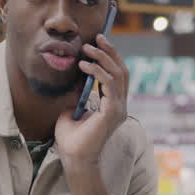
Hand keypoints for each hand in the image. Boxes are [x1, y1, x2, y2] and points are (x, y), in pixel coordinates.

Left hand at [55, 33, 128, 169]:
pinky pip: (109, 85)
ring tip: (87, 48)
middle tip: (97, 37)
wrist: (73, 158)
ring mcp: (118, 109)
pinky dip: (97, 72)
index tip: (98, 42)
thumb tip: (75, 78)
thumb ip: (77, 94)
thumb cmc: (71, 139)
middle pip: (122, 71)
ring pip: (118, 74)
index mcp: (113, 105)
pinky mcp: (112, 112)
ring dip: (103, 58)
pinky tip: (84, 66)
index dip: (110, 57)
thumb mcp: (71, 109)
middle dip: (110, 51)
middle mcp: (120, 106)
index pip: (118, 75)